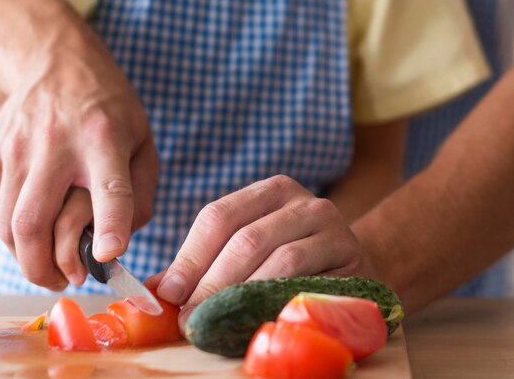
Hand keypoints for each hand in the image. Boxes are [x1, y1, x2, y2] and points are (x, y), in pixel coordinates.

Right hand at [0, 33, 158, 289]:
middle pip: (35, 221)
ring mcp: (18, 146)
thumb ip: (141, 188)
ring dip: (27, 258)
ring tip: (48, 265)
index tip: (107, 257)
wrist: (54, 59)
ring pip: (9, 224)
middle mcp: (56, 143)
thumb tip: (119, 241)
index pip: (108, 187)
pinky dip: (15, 229)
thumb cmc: (109, 105)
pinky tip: (36, 223)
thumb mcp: (142, 136)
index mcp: (104, 136)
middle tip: (64, 282)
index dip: (110, 225)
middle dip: (44, 269)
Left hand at [145, 175, 379, 329]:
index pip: (218, 216)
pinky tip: (256, 318)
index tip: (169, 293)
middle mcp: (300, 200)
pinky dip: (276, 301)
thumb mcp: (251, 250)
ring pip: (275, 259)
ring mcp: (330, 225)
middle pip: (244, 238)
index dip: (190, 256)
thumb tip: (154, 290)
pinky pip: (308, 280)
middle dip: (210, 282)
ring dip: (239, 295)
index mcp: (269, 190)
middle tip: (188, 318)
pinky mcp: (351, 256)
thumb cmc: (294, 260)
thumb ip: (206, 264)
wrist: (358, 267)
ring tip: (215, 322)